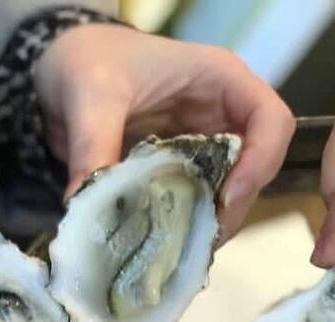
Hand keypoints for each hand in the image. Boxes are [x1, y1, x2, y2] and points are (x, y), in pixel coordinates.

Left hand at [35, 24, 293, 241]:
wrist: (62, 71)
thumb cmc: (87, 60)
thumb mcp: (90, 95)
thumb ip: (92, 145)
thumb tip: (85, 204)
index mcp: (221, 81)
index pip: (272, 122)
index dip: (261, 163)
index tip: (226, 198)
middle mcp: (224, 117)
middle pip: (257, 171)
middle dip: (232, 209)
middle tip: (196, 239)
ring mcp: (206, 150)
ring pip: (231, 198)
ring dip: (208, 226)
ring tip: (174, 247)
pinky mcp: (184, 178)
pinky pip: (198, 209)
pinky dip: (185, 230)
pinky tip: (162, 245)